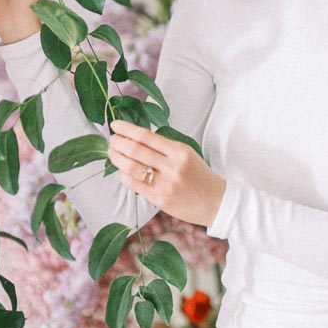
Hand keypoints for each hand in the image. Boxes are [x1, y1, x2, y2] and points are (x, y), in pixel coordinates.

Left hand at [107, 119, 226, 229]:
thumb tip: (134, 139)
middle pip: (135, 150)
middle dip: (118, 143)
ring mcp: (165, 184)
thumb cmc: (200, 176)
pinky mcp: (160, 199)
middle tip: (111, 140)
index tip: (115, 125)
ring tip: (112, 153)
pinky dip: (124, 176)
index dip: (127, 129)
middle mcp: (172, 166)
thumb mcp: (187, 154)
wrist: (217, 202)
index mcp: (180, 151)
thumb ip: (164, 147)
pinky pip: (134, 185)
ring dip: (117, 158)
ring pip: (131, 167)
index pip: (146, 136)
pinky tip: (122, 172)